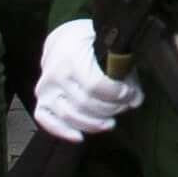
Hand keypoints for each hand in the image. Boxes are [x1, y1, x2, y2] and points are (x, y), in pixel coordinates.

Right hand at [34, 19, 142, 142]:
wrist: (65, 39)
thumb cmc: (92, 41)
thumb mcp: (109, 46)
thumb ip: (125, 72)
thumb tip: (136, 99)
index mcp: (72, 57)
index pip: (95, 85)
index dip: (116, 94)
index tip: (131, 94)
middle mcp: (55, 75)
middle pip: (85, 103)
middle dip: (111, 108)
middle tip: (125, 106)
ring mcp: (45, 89)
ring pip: (70, 116)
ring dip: (94, 124)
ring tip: (110, 123)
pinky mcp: (42, 100)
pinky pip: (47, 120)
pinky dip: (63, 131)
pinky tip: (79, 137)